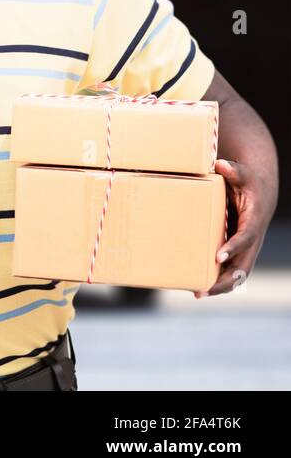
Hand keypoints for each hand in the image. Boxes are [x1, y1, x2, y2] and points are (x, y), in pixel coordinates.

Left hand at [196, 158, 276, 297]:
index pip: (245, 238)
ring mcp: (246, 249)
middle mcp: (252, 240)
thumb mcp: (243, 174)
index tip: (217, 257)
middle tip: (204, 289)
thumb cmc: (247, 183)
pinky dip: (218, 280)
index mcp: (253, 222)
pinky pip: (230, 270)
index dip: (233, 248)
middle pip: (242, 266)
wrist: (259, 193)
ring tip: (198, 293)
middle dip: (225, 280)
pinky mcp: (237, 252)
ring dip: (220, 285)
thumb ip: (234, 170)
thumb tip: (221, 164)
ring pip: (237, 274)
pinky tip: (198, 286)